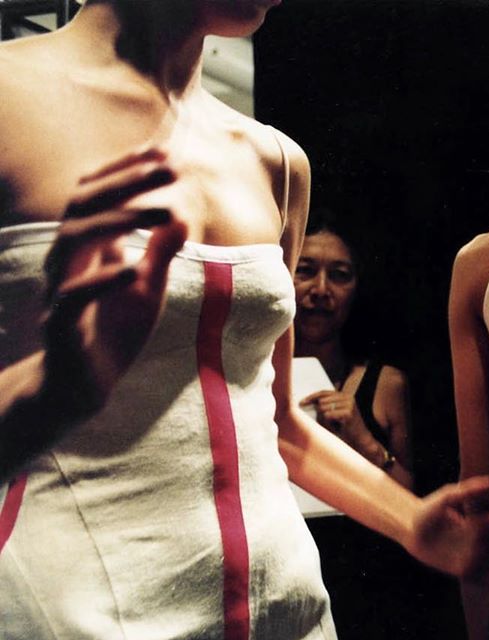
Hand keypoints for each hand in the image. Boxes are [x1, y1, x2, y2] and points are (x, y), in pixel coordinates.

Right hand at [43, 147, 185, 414]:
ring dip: (119, 221)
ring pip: (72, 240)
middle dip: (126, 182)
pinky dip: (101, 280)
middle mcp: (65, 260)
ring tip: (164, 211)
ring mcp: (58, 290)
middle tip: (169, 168)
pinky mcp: (60, 327)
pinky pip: (71, 297)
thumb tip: (181, 216)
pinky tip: (133, 268)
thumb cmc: (113, 331)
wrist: (81, 387)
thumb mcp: (147, 289)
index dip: (126, 170)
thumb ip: (160, 254)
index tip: (165, 152)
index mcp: (85, 247)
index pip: (96, 194)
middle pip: (83, 205)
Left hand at [300, 389, 379, 453]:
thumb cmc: (345, 428)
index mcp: (344, 395)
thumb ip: (325, 406)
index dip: (312, 397)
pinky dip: (329, 423)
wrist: (360, 438)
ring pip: (324, 408)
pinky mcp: (348, 412)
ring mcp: (349, 404)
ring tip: (334, 425)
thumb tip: (308, 401)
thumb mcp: (334, 414)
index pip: (324, 393)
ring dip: (325, 419)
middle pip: (322, 401)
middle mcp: (347, 397)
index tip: (302, 402)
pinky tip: (337, 427)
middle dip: (320, 413)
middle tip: (328, 422)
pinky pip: (328, 415)